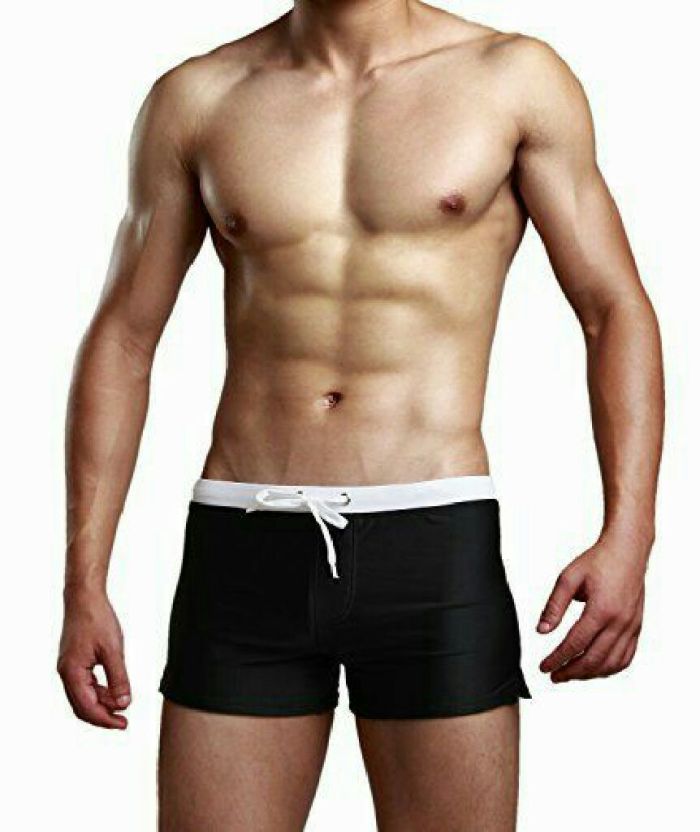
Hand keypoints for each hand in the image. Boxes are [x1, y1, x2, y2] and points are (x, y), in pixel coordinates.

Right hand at [57, 588, 131, 728]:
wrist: (84, 598)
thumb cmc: (97, 619)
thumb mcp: (113, 650)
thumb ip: (119, 678)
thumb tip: (123, 703)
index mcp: (72, 673)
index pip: (87, 707)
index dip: (106, 719)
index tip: (123, 724)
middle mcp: (66, 673)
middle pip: (82, 706)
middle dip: (103, 716)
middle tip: (123, 722)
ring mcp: (69, 667)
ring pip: (84, 696)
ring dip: (102, 703)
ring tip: (122, 705)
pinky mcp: (74, 661)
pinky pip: (85, 684)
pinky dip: (99, 691)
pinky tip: (114, 691)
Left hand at [537, 532, 648, 682]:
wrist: (627, 550)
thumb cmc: (598, 561)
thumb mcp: (568, 578)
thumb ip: (554, 606)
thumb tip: (541, 631)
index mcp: (602, 610)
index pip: (576, 644)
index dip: (558, 659)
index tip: (544, 667)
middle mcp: (620, 622)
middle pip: (594, 659)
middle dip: (571, 672)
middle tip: (554, 676)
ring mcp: (631, 626)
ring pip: (611, 663)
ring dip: (589, 674)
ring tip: (570, 674)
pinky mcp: (637, 627)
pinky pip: (626, 657)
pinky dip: (609, 668)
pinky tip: (594, 668)